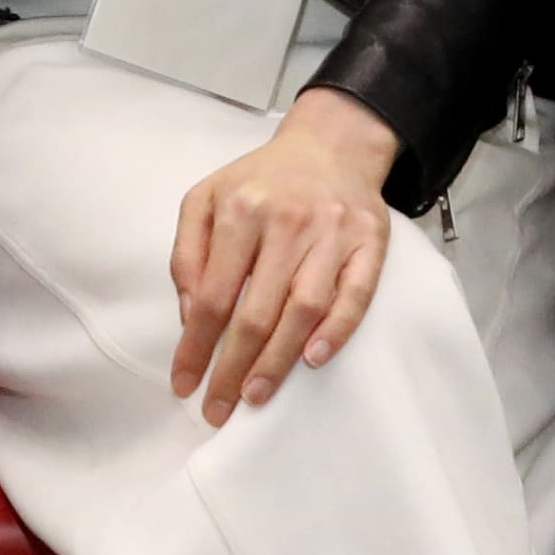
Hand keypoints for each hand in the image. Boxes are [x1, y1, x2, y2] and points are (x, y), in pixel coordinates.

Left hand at [168, 87, 401, 421]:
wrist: (329, 146)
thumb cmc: (261, 182)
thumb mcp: (205, 199)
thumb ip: (187, 254)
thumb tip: (191, 315)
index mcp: (240, 210)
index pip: (213, 295)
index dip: (196, 346)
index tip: (185, 383)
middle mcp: (287, 221)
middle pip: (257, 311)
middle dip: (233, 368)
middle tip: (218, 408)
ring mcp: (332, 232)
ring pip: (304, 309)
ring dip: (279, 360)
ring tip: (256, 395)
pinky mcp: (369, 242)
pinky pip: (356, 294)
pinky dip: (337, 329)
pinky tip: (313, 358)